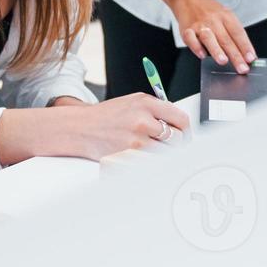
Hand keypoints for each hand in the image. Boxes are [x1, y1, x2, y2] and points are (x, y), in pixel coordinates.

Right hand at [62, 93, 191, 159]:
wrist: (81, 128)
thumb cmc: (107, 117)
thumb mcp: (131, 103)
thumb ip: (154, 110)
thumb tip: (178, 123)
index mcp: (145, 103)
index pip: (180, 118)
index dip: (185, 130)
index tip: (184, 135)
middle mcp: (143, 119)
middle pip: (178, 138)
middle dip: (176, 144)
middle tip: (169, 146)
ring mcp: (136, 139)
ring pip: (166, 153)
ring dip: (162, 154)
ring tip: (150, 150)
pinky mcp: (129, 155)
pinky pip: (152, 163)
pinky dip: (150, 162)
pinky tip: (141, 157)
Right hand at [172, 0, 254, 70]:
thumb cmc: (208, 9)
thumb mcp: (225, 15)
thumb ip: (234, 33)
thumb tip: (245, 53)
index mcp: (226, 16)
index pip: (238, 33)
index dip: (245, 46)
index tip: (250, 58)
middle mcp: (213, 20)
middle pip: (226, 39)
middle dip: (235, 55)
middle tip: (242, 68)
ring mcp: (200, 25)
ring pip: (209, 38)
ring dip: (216, 50)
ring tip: (223, 61)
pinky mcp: (187, 30)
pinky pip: (191, 39)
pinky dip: (196, 47)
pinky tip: (202, 55)